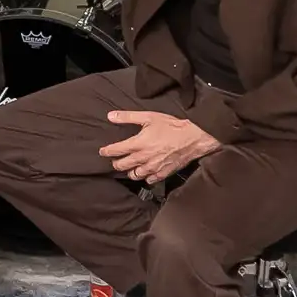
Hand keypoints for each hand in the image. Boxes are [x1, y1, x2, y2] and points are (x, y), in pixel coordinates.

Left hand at [99, 110, 220, 183]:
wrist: (193, 138)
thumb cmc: (172, 127)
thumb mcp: (148, 117)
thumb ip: (128, 117)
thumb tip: (111, 116)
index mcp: (138, 144)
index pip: (115, 151)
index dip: (106, 151)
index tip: (102, 151)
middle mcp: (143, 158)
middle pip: (122, 166)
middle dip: (116, 163)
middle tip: (115, 160)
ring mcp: (153, 168)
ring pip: (134, 175)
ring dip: (129, 171)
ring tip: (129, 166)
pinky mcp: (163, 174)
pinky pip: (149, 180)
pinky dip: (145, 177)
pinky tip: (145, 172)